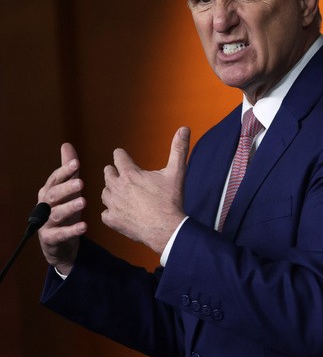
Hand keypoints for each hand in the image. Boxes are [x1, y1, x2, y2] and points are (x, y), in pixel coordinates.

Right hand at [37, 143, 86, 275]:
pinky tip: (84, 226)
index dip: (64, 171)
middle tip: (81, 183)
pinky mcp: (51, 238)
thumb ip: (68, 170)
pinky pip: (61, 234)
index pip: (55, 179)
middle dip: (66, 188)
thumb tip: (67, 145)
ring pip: (56, 213)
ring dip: (69, 207)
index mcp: (49, 192)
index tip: (76, 163)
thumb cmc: (65, 210)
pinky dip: (72, 230)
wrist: (59, 242)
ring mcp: (46, 222)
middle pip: (53, 195)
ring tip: (84, 202)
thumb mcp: (67, 189)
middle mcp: (45, 206)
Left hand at [101, 127, 189, 254]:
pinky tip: (119, 211)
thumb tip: (184, 128)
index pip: (118, 157)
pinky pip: (105, 213)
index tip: (122, 155)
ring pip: (104, 193)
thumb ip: (178, 149)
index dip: (121, 155)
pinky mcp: (112, 220)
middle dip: (113, 172)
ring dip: (111, 191)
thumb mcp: (176, 172)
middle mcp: (117, 187)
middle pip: (107, 174)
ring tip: (119, 192)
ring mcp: (113, 205)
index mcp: (130, 173)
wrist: (166, 228)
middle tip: (120, 174)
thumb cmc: (170, 200)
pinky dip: (111, 211)